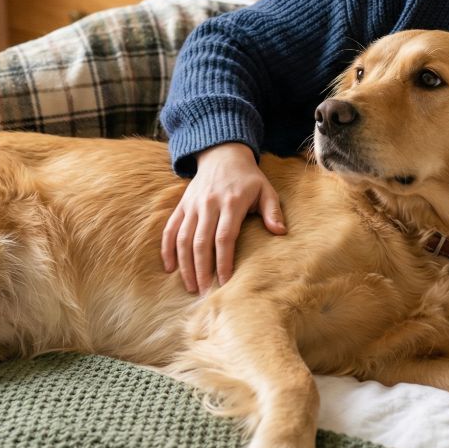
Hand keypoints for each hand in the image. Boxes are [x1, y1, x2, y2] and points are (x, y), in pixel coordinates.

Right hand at [161, 142, 285, 292]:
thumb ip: (273, 211)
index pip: (224, 237)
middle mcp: (208, 205)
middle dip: (202, 269)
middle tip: (205, 293)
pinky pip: (170, 229)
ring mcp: (192, 205)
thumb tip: (280, 232)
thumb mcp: (266, 189)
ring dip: (185, 265)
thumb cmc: (248, 178)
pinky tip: (170, 268)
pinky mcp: (181, 206)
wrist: (222, 154)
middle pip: (201, 242)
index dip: (223, 261)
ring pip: (183, 239)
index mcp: (230, 203)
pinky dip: (167, 249)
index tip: (225, 282)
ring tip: (191, 286)